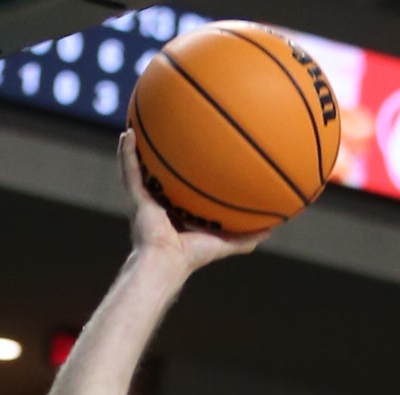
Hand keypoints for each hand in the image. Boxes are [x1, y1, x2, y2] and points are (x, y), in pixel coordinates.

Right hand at [120, 132, 269, 272]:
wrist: (167, 262)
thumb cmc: (192, 257)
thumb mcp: (226, 243)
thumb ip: (246, 237)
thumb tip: (272, 229)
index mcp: (175, 216)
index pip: (179, 194)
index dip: (182, 180)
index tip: (189, 162)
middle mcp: (158, 207)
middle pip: (156, 179)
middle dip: (155, 162)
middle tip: (161, 139)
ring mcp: (145, 202)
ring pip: (138, 171)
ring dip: (135, 151)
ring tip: (133, 127)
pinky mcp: (137, 199)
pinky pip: (130, 171)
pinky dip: (127, 153)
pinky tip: (128, 133)